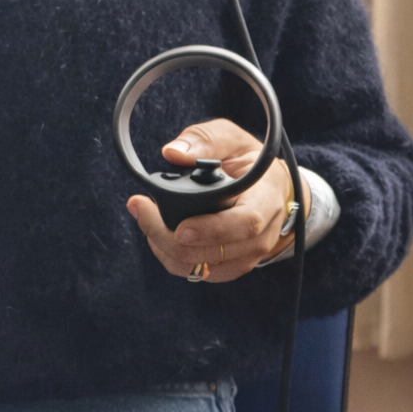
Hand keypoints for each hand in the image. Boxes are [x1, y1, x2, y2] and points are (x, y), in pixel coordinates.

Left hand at [126, 118, 310, 282]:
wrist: (271, 191)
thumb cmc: (249, 163)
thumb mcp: (233, 139)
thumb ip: (205, 140)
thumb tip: (173, 153)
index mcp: (266, 201)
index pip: (246, 223)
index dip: (212, 230)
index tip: (180, 226)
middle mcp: (261, 236)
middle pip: (214, 252)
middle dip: (169, 235)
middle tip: (141, 208)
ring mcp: (246, 256)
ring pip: (200, 267)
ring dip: (164, 246)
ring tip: (145, 217)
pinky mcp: (230, 267)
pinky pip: (196, 272)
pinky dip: (170, 257)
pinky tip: (157, 234)